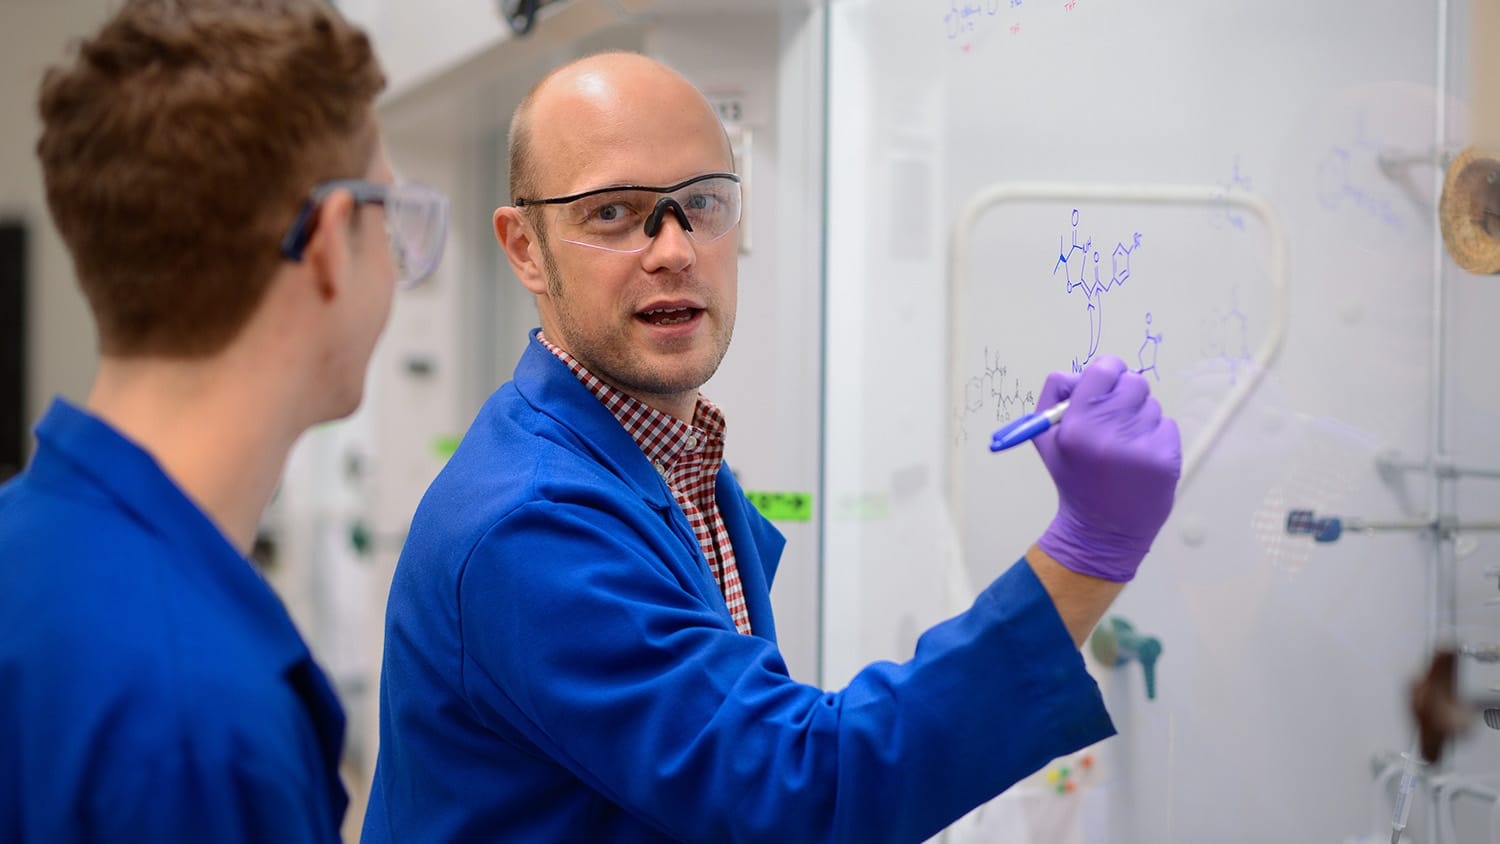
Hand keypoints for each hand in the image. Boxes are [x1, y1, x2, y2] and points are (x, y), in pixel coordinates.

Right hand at [1033, 356, 1180, 581]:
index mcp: (1076, 426)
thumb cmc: (1073, 479)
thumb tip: (1084, 374)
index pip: (1104, 368)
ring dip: (1140, 417)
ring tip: (1125, 445)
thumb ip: (1056, 397)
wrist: (1102, 531)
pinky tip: (1141, 458)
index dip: (1106, 373)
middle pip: (1133, 381)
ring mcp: (1141, 446)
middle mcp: (1109, 433)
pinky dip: (1156, 436)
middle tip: (1115, 417)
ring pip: (1152, 404)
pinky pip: (1167, 424)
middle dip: (1124, 395)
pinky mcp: (1166, 457)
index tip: (1105, 386)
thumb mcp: (1046, 440)